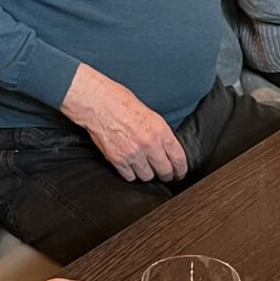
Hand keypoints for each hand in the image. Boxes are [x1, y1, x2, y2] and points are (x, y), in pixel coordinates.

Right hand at [62, 63, 186, 182]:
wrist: (98, 103)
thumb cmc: (121, 103)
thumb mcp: (151, 115)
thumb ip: (161, 134)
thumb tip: (168, 151)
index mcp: (160, 131)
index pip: (178, 159)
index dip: (180, 170)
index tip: (179, 173)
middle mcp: (149, 144)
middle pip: (165, 172)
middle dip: (166, 175)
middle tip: (165, 175)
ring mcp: (133, 154)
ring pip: (147, 177)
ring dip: (147, 174)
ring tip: (145, 168)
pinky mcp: (118, 160)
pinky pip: (130, 177)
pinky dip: (131, 174)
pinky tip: (131, 167)